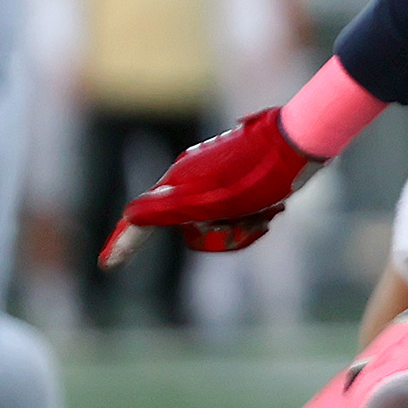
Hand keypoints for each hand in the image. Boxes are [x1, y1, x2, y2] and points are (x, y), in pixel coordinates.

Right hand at [99, 108, 323, 266]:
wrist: (300, 143)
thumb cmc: (257, 175)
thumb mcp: (211, 199)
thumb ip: (168, 210)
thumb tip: (129, 216)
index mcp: (177, 185)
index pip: (142, 220)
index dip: (125, 243)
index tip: (108, 264)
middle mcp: (190, 179)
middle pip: (191, 228)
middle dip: (221, 236)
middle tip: (251, 225)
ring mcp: (214, 176)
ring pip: (217, 221)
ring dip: (243, 226)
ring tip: (267, 214)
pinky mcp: (237, 176)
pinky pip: (236, 210)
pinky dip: (254, 215)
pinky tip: (275, 207)